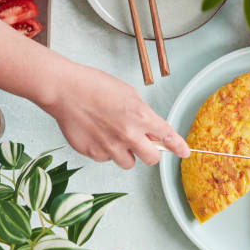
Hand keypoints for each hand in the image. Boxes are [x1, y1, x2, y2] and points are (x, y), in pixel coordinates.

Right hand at [41, 64, 189, 168]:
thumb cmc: (95, 86)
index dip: (178, 147)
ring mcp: (110, 147)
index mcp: (140, 116)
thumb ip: (142, 114)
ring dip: (126, 153)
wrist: (65, 90)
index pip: (167, 136)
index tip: (184, 152)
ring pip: (128, 162)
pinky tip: (96, 134)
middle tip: (142, 144)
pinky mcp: (93, 153)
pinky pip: (106, 159)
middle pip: (152, 159)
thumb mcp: (128, 94)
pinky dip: (105, 150)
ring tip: (112, 136)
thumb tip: (149, 129)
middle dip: (150, 153)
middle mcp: (128, 135)